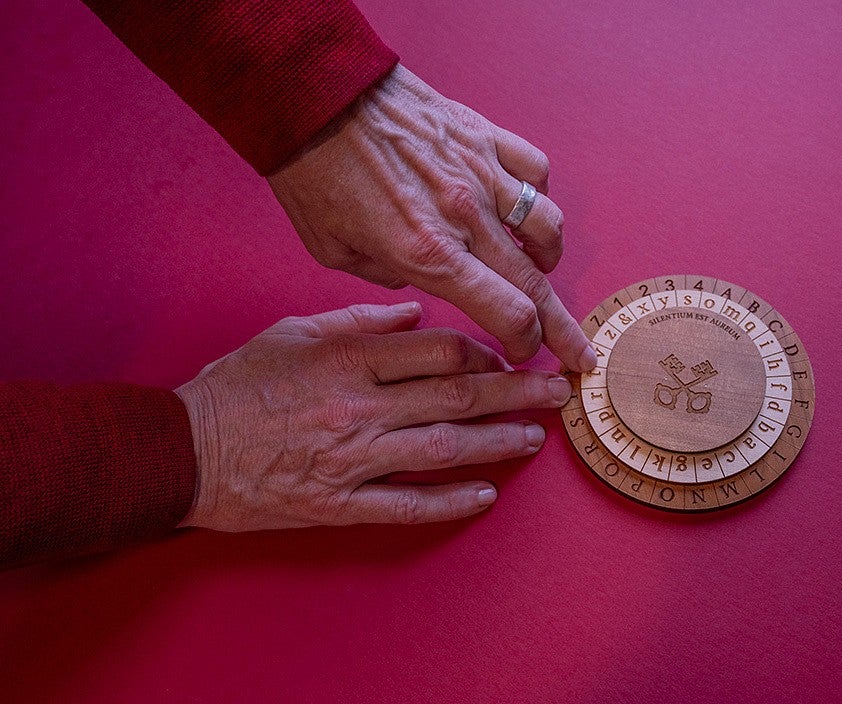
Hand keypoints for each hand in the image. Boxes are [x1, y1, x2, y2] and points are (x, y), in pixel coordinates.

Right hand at [174, 302, 572, 530]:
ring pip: (445, 448)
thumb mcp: (292, 331)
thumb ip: (358, 322)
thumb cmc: (236, 386)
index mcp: (350, 357)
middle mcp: (360, 406)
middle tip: (558, 393)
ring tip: (536, 438)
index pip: (441, 349)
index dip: (487, 350)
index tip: (511, 354)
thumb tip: (416, 314)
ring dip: (498, 442)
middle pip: (459, 395)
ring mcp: (352, 458)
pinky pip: (407, 505)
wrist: (183, 450)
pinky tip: (487, 495)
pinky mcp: (338, 503)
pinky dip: (451, 501)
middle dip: (518, 392)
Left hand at [267, 64, 595, 371]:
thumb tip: (421, 277)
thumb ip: (389, 277)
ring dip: (549, 258)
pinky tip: (525, 208)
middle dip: (562, 328)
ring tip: (541, 268)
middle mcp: (465, 217)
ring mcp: (482, 172)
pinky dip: (538, 196)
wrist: (314, 98)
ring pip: (547, 227)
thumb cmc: (314, 176)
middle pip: (536, 284)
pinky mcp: (483, 136)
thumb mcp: (335, 253)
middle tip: (580, 352)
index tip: (523, 353)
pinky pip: (536, 171)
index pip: (508, 313)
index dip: (525, 343)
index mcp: (429, 254)